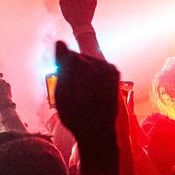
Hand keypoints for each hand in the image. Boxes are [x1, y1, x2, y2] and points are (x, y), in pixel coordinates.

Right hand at [52, 42, 120, 172]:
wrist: (98, 132)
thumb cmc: (76, 117)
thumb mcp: (61, 93)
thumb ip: (62, 65)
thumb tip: (60, 42)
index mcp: (88, 69)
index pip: (68, 56)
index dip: (64, 72)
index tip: (69, 91)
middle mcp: (103, 65)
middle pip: (78, 57)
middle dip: (73, 71)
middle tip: (76, 95)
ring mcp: (111, 67)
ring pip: (87, 60)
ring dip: (82, 73)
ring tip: (84, 94)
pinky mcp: (115, 71)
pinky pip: (95, 66)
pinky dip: (91, 75)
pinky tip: (92, 90)